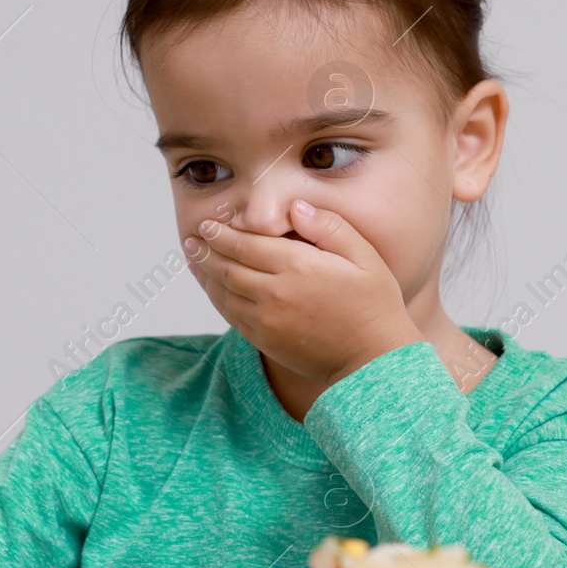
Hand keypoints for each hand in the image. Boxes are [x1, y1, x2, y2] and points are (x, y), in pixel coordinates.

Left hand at [185, 200, 422, 386]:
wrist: (372, 360)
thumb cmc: (374, 304)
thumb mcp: (364, 256)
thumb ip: (329, 226)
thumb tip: (296, 207)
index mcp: (297, 266)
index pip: (246, 244)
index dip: (222, 234)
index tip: (208, 224)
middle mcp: (274, 293)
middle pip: (228, 267)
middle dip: (207, 250)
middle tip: (193, 237)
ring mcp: (266, 320)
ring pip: (224, 292)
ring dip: (205, 273)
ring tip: (193, 257)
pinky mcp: (264, 340)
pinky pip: (230, 315)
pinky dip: (216, 298)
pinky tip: (212, 288)